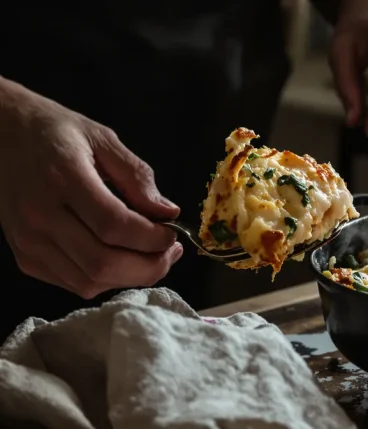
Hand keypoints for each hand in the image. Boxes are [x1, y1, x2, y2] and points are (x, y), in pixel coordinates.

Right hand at [0, 77, 182, 298]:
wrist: (0, 134)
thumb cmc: (55, 132)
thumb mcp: (102, 138)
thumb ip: (137, 176)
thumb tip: (169, 212)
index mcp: (63, 179)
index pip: (115, 226)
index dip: (152, 238)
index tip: (173, 233)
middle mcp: (40, 215)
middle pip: (103, 263)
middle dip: (148, 266)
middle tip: (170, 252)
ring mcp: (28, 240)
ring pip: (88, 281)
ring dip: (130, 277)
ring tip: (152, 257)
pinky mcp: (24, 256)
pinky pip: (72, 283)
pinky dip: (105, 279)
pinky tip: (121, 259)